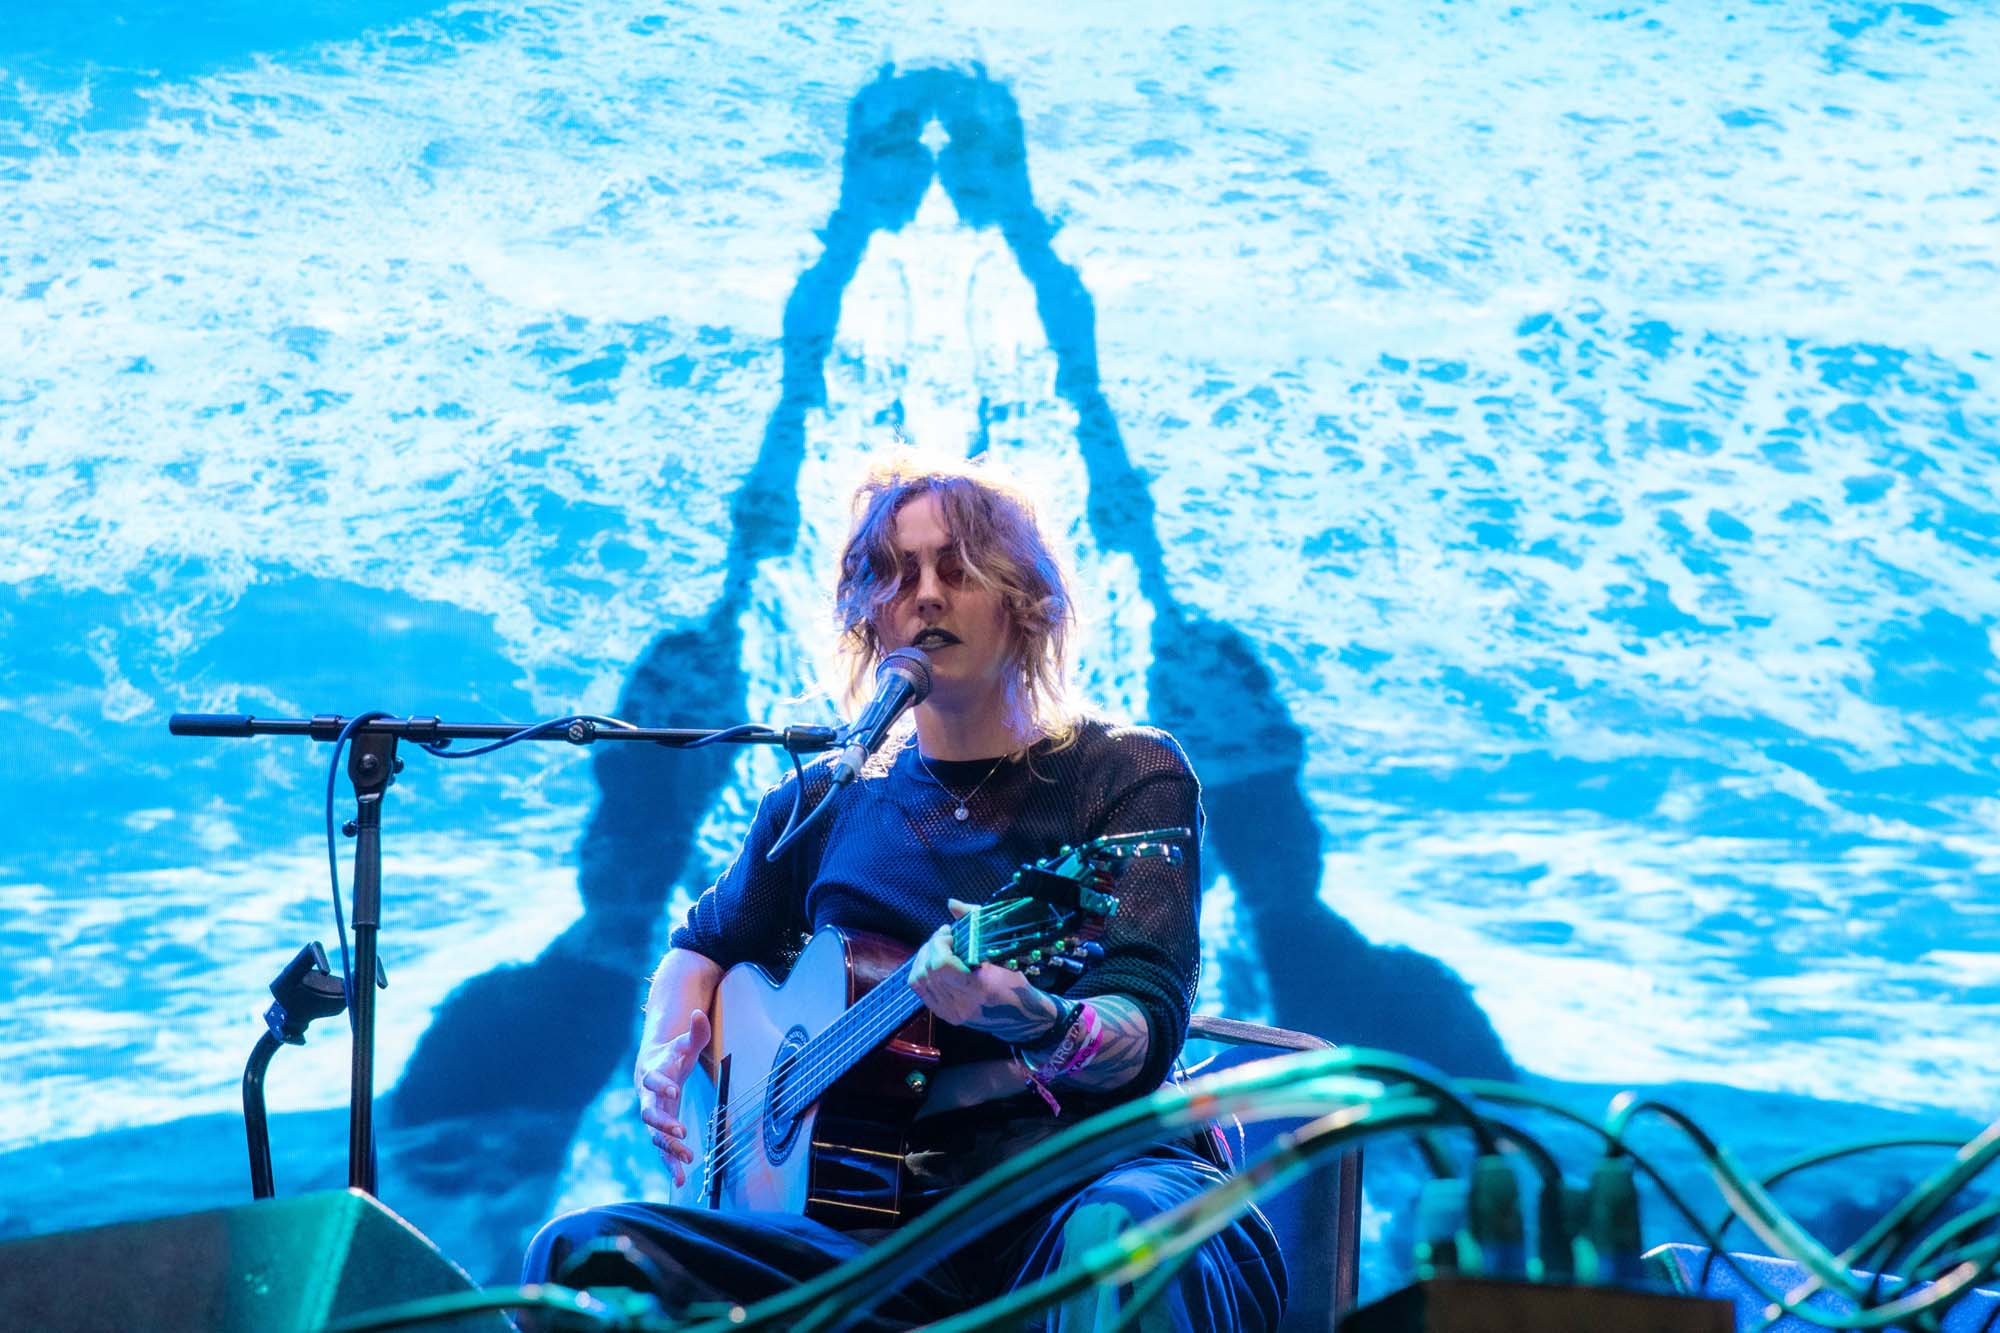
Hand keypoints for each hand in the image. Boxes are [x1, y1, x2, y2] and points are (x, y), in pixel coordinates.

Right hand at [637, 1009, 709, 1187]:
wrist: (653, 1068)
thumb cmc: (672, 1055)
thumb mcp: (684, 1043)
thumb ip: (695, 1031)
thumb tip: (699, 1013)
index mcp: (653, 1075)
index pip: (653, 1080)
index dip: (661, 1085)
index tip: (673, 1090)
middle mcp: (648, 1099)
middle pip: (650, 1113)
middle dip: (663, 1124)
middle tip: (680, 1132)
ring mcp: (653, 1117)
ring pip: (655, 1136)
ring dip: (668, 1149)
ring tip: (686, 1161)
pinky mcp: (659, 1131)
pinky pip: (662, 1151)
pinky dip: (670, 1164)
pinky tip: (681, 1180)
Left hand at [908, 900, 1060, 1040]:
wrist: (1020, 1016)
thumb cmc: (1014, 981)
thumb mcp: (1003, 950)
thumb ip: (975, 922)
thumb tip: (951, 903)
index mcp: (978, 988)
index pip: (940, 965)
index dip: (939, 944)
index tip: (951, 934)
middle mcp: (960, 1004)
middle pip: (927, 969)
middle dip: (932, 945)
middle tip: (946, 937)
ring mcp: (949, 1012)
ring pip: (918, 978)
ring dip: (925, 957)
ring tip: (939, 948)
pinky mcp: (944, 1015)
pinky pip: (919, 988)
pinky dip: (922, 970)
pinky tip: (934, 961)